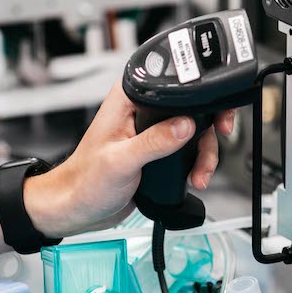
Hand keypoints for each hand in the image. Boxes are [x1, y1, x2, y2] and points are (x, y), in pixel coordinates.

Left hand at [23, 82, 235, 237]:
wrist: (78, 208)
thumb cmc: (84, 181)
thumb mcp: (120, 162)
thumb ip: (154, 142)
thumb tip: (185, 126)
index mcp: (129, 98)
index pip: (172, 84)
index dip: (198, 95)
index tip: (213, 115)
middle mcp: (142, 109)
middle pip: (190, 107)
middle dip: (207, 131)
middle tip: (214, 145)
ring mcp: (151, 130)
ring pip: (194, 131)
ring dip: (203, 153)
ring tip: (199, 174)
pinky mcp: (157, 149)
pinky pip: (187, 149)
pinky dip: (196, 163)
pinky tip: (193, 177)